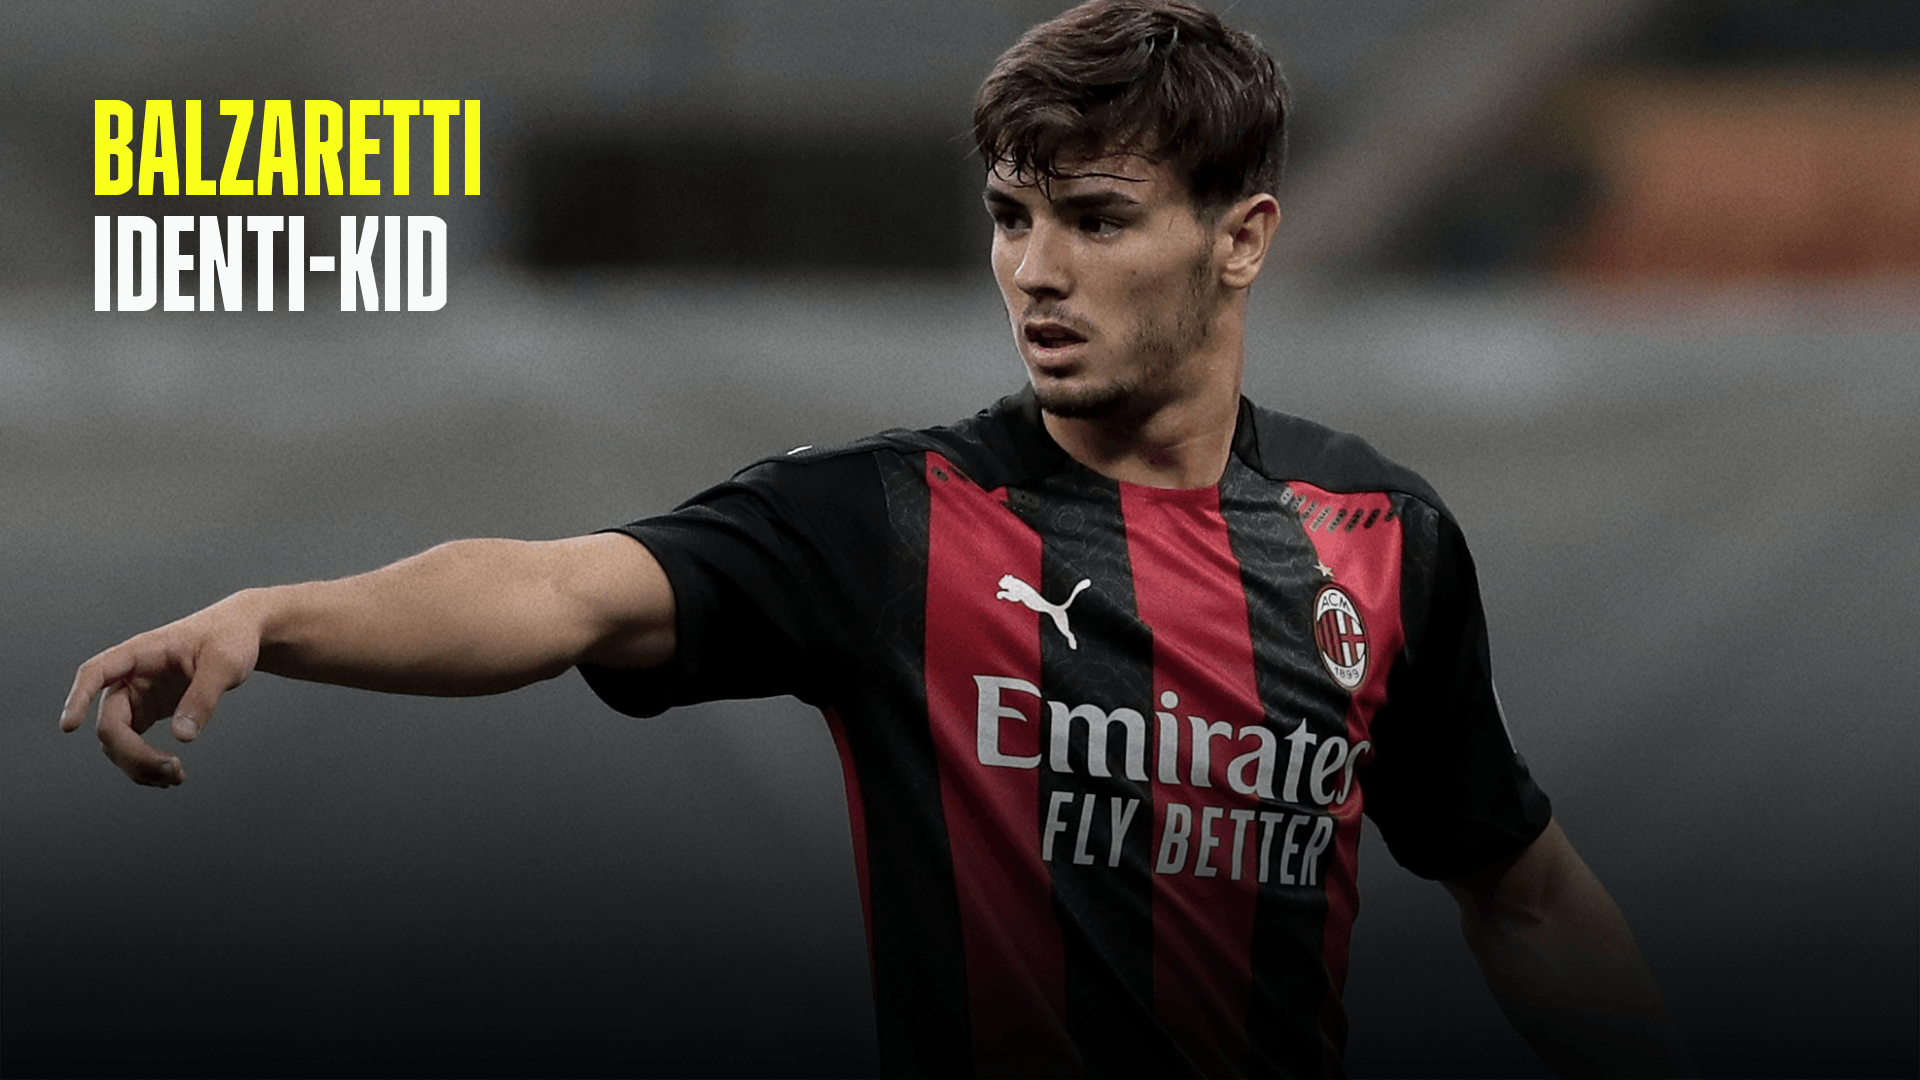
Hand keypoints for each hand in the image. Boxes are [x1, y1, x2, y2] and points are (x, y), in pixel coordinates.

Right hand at [59, 592, 264, 786]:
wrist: (240, 635)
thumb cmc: (229, 638)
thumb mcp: (225, 664)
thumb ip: (203, 696)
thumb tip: (183, 736)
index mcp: (141, 652)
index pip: (96, 672)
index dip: (78, 698)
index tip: (69, 726)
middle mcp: (130, 676)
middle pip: (109, 722)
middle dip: (133, 754)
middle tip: (173, 770)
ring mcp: (136, 696)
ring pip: (117, 740)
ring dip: (138, 765)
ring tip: (176, 778)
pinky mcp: (146, 711)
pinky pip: (132, 744)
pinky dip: (145, 764)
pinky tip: (170, 776)